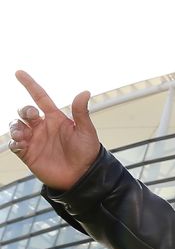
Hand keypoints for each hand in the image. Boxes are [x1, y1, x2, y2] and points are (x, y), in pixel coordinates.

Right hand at [9, 71, 99, 190]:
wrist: (82, 175)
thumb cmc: (87, 152)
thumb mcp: (86, 131)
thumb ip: (81, 112)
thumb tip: (85, 91)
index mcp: (56, 118)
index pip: (40, 97)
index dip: (30, 84)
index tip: (19, 72)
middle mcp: (43, 127)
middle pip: (25, 111)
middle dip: (24, 109)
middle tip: (32, 115)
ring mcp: (34, 139)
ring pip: (16, 126)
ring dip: (15, 126)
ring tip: (21, 132)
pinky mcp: (28, 153)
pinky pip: (14, 144)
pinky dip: (13, 141)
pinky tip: (20, 143)